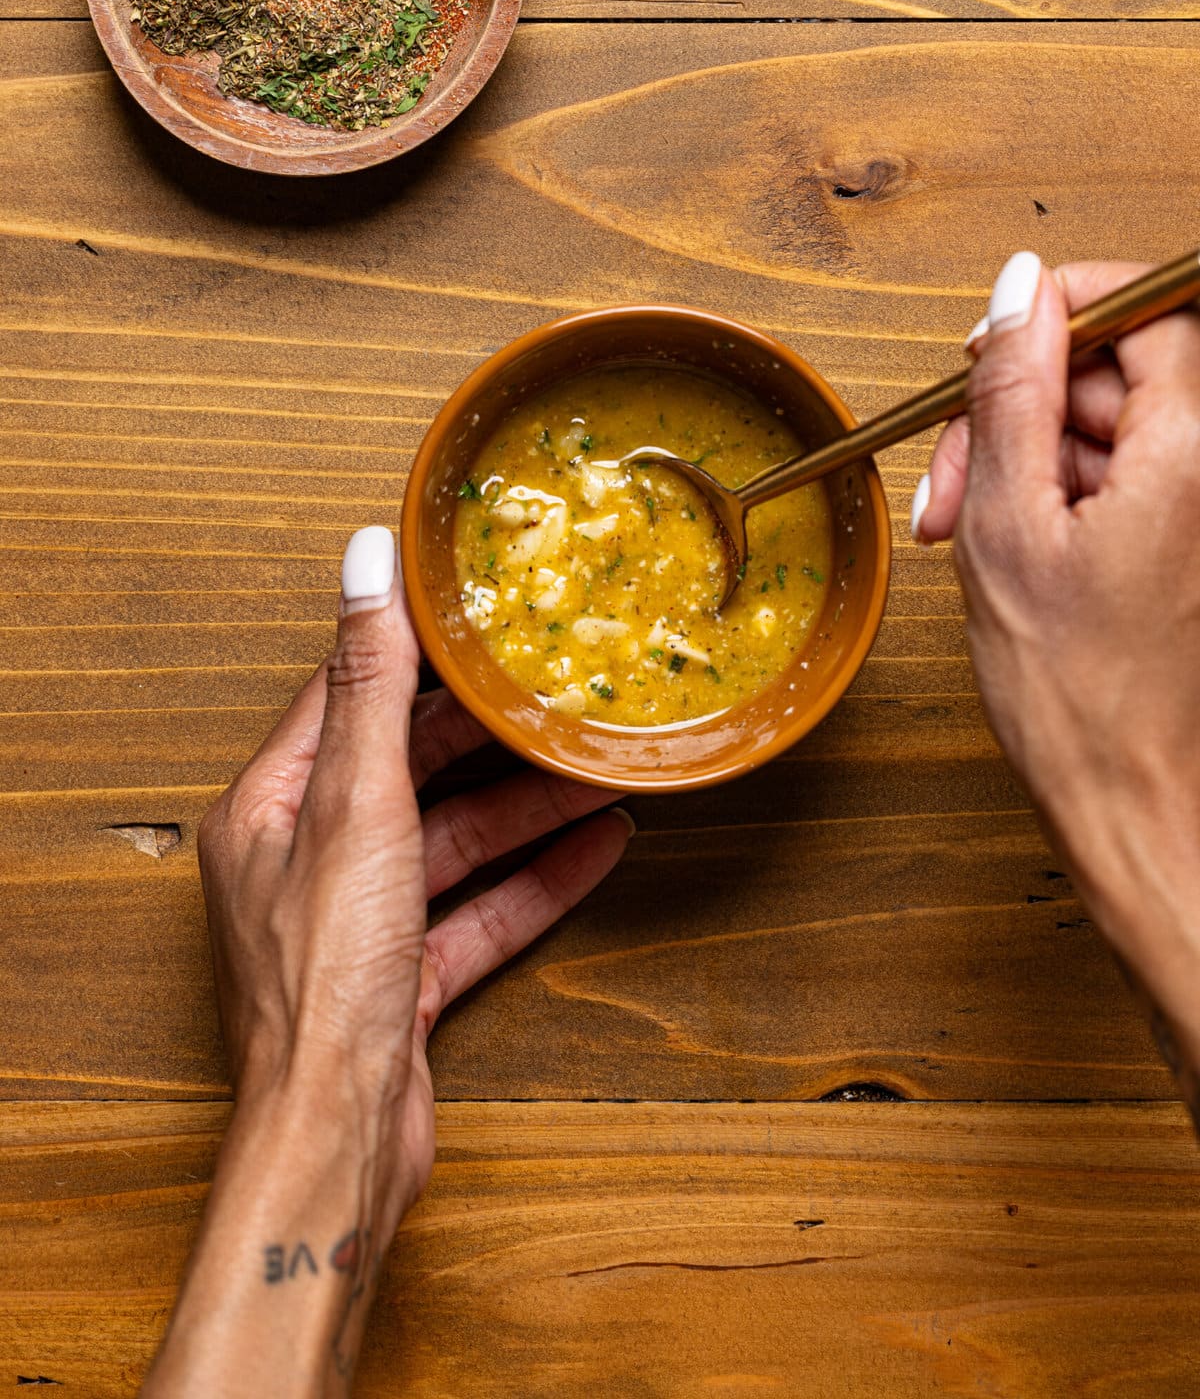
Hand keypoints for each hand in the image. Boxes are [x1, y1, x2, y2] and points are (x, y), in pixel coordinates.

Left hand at [144, 526, 632, 1397]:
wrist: (337, 1139)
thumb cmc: (325, 979)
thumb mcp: (358, 805)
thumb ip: (371, 686)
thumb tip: (366, 561)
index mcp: (272, 806)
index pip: (346, 696)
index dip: (414, 652)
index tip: (478, 612)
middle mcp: (306, 858)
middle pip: (410, 770)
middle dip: (492, 738)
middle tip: (562, 693)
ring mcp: (355, 922)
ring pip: (453, 842)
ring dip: (529, 810)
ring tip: (602, 773)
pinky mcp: (399, 979)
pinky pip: (476, 911)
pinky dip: (534, 882)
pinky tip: (599, 851)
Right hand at [912, 253, 1199, 1114]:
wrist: (1125, 800)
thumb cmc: (1075, 695)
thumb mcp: (1008, 522)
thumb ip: (1012, 394)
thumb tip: (1017, 292)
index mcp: (1188, 451)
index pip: (1150, 311)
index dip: (1067, 307)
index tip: (998, 336)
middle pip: (1110, 374)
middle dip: (1015, 405)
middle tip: (951, 469)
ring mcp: (1190, 507)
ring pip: (1097, 428)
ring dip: (1015, 459)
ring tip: (959, 524)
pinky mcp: (1172, 541)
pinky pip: (1105, 478)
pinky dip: (1041, 498)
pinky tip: (993, 544)